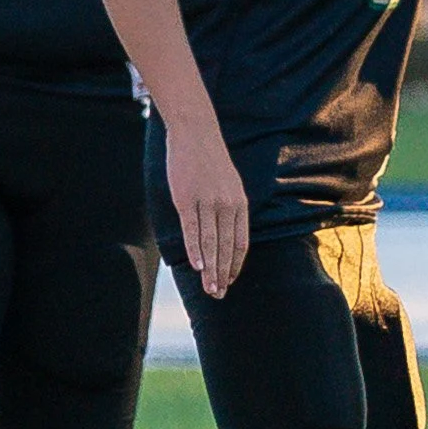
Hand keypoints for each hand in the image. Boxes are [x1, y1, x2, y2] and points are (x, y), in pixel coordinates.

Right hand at [166, 120, 248, 298]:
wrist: (196, 133)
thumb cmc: (210, 161)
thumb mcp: (229, 185)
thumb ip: (229, 209)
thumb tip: (225, 235)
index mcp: (239, 204)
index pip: (241, 242)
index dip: (235, 265)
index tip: (230, 281)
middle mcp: (227, 205)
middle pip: (226, 247)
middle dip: (223, 274)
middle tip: (218, 295)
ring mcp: (207, 202)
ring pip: (210, 243)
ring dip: (210, 269)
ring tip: (209, 289)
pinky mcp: (187, 199)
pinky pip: (193, 229)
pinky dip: (196, 250)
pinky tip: (197, 266)